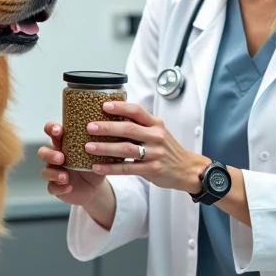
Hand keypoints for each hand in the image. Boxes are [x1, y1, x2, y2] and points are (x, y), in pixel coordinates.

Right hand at [37, 121, 104, 206]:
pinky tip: (69, 187)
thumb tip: (107, 128)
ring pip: (45, 171)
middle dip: (50, 154)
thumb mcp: (97, 152)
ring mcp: (54, 172)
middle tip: (61, 158)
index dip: (51, 128)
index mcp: (63, 143)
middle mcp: (55, 156)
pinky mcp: (55, 187)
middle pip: (43, 152)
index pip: (52, 131)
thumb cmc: (94, 163)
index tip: (58, 130)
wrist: (95, 186)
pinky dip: (59, 188)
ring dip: (53, 173)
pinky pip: (51, 188)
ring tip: (64, 177)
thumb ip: (97, 142)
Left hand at [85, 101, 205, 194]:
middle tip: (89, 127)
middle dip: (107, 127)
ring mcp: (155, 153)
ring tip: (88, 147)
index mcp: (156, 124)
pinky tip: (97, 167)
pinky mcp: (152, 169)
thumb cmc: (167, 149)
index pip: (137, 111)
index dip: (120, 107)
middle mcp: (156, 136)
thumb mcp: (158, 132)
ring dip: (105, 148)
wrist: (187, 169)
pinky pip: (127, 168)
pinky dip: (111, 168)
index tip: (104, 105)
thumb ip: (140, 125)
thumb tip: (113, 115)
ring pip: (126, 149)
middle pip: (128, 129)